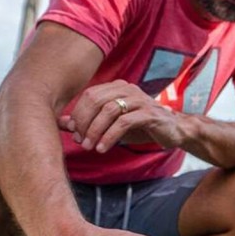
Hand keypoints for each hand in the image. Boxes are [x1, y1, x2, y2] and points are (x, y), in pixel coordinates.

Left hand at [58, 79, 184, 152]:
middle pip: (96, 101)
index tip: (74, 134)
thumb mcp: (111, 124)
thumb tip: (61, 123)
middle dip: (85, 123)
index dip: (78, 115)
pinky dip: (110, 136)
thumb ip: (88, 122)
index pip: (89, 96)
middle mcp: (128, 89)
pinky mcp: (149, 114)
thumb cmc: (141, 126)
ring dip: (95, 131)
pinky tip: (104, 148)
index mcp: (117, 87)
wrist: (174, 130)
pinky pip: (124, 122)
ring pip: (109, 110)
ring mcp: (140, 100)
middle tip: (81, 142)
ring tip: (90, 147)